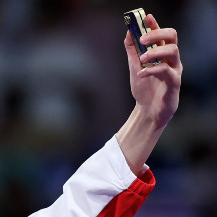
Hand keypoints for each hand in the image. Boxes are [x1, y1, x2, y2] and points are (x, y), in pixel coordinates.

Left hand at [116, 13, 181, 171]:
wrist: (146, 112)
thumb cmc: (144, 89)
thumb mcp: (134, 67)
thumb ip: (132, 51)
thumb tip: (128, 33)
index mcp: (163, 54)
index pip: (163, 34)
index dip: (155, 24)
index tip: (146, 17)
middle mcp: (171, 60)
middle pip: (172, 37)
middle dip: (157, 33)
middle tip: (142, 38)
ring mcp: (175, 70)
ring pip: (173, 51)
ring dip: (155, 51)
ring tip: (141, 59)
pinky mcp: (175, 83)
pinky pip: (168, 72)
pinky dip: (152, 70)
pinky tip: (140, 74)